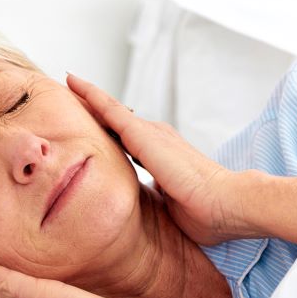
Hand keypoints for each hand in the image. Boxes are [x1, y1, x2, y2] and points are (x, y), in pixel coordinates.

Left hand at [66, 73, 253, 245]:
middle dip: (96, 111)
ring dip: (88, 98)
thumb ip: (159, 199)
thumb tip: (148, 210)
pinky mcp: (143, 135)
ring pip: (110, 111)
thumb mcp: (173, 205)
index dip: (112, 132)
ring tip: (68, 83)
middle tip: (72, 95)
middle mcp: (158, 139)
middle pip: (118, 122)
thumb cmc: (208, 214)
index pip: (130, 142)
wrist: (228, 205)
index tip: (95, 127)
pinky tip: (73, 82)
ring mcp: (151, 134)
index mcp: (164, 157)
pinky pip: (108, 109)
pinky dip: (90, 94)